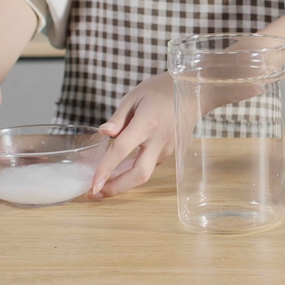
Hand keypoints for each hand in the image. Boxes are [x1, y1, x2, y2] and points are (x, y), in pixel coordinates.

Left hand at [90, 72, 175, 198]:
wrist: (193, 90)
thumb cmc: (159, 90)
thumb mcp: (134, 97)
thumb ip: (118, 118)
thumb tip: (103, 133)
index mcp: (147, 123)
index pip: (121, 150)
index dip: (105, 169)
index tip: (92, 185)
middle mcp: (159, 140)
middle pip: (139, 174)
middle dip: (116, 188)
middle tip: (95, 194)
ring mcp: (168, 148)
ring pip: (145, 172)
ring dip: (124, 181)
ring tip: (103, 181)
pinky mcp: (171, 152)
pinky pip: (150, 165)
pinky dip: (134, 170)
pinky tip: (120, 168)